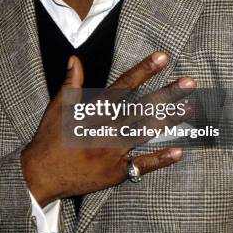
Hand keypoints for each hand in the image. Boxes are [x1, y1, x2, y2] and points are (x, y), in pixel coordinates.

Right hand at [21, 52, 194, 206]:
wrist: (41, 175)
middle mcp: (107, 128)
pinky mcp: (116, 172)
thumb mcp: (58, 107)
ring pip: (146, 132)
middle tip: (190, 82)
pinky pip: (142, 165)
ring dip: (170, 120)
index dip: (144, 70)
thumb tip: (75, 58)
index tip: (162, 57)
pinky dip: (160, 159)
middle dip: (167, 93)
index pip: (124, 85)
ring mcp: (113, 151)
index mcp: (94, 110)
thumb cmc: (50, 138)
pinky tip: (179, 151)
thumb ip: (71, 83)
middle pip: (142, 107)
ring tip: (191, 108)